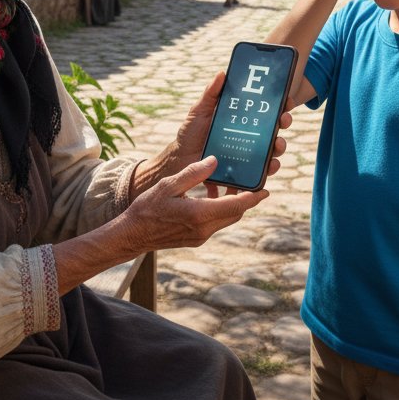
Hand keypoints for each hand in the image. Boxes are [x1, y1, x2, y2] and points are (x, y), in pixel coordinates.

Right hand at [118, 156, 267, 253]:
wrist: (133, 234)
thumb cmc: (147, 208)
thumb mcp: (169, 185)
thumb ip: (193, 173)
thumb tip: (215, 161)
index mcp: (199, 215)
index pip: (235, 206)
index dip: (253, 198)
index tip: (266, 190)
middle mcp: (203, 229)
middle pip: (235, 214)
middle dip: (246, 200)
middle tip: (253, 183)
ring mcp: (200, 236)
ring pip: (226, 219)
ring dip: (232, 205)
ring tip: (232, 186)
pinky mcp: (195, 238)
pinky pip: (215, 223)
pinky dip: (220, 210)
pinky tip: (211, 196)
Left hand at [169, 71, 291, 182]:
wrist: (182, 159)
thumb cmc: (191, 133)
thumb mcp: (200, 111)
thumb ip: (211, 93)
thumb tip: (222, 73)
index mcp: (242, 116)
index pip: (266, 107)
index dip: (280, 102)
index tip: (285, 98)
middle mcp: (250, 134)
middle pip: (276, 126)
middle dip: (285, 121)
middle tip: (283, 119)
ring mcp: (250, 152)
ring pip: (274, 148)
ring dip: (280, 145)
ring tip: (277, 144)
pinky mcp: (247, 170)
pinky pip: (264, 170)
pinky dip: (271, 167)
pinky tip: (270, 164)